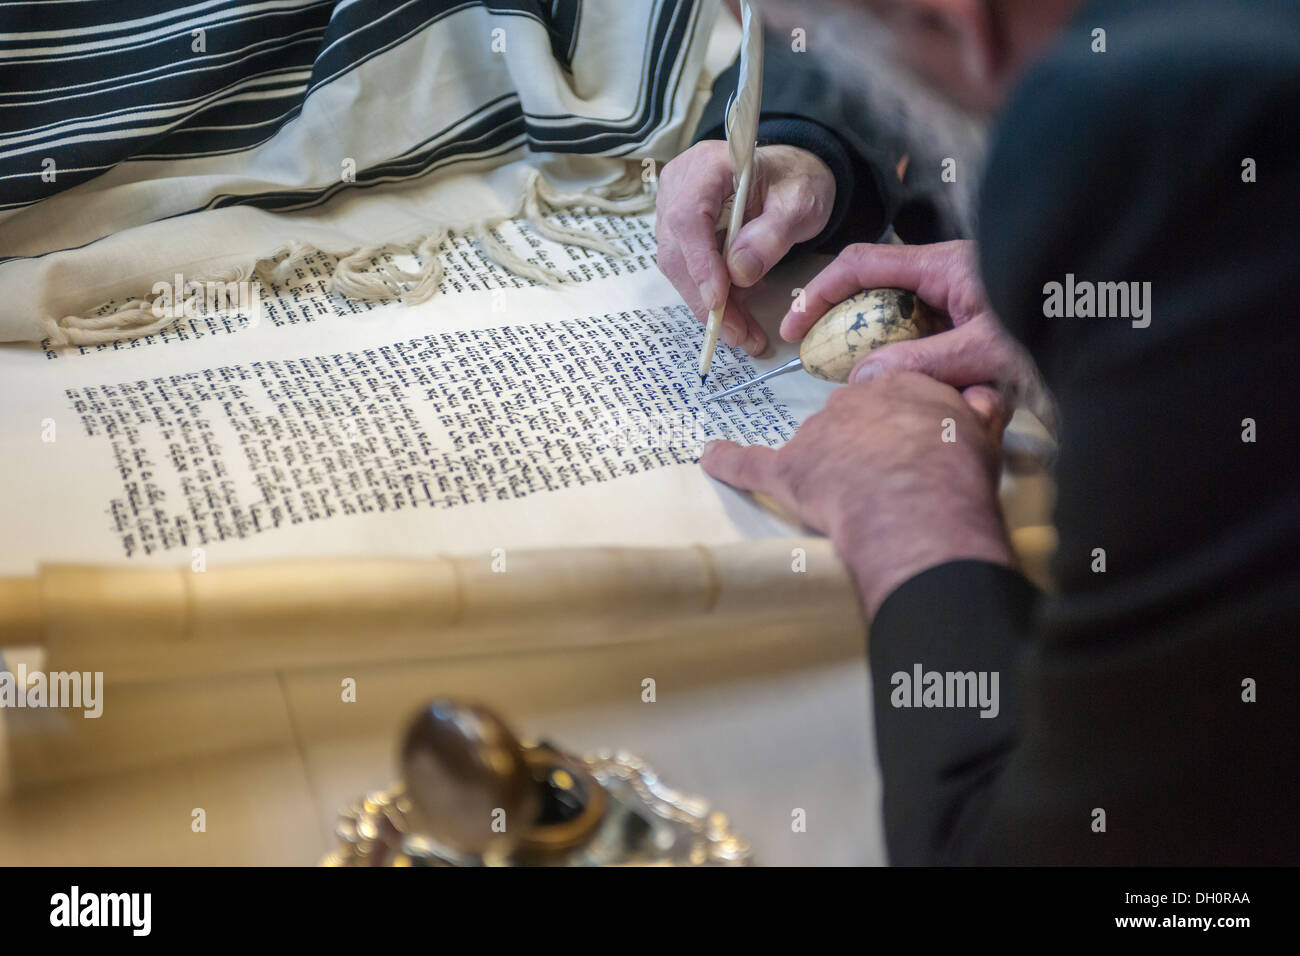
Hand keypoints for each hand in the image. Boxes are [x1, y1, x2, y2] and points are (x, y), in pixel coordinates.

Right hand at [656, 141, 835, 354]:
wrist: (790, 177)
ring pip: (679, 268)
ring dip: (710, 306)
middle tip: (739, 336)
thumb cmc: (796, 181)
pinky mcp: (680, 234)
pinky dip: (713, 298)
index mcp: (706, 167)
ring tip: (745, 334)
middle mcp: (679, 187)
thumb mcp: (799, 202)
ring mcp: (673, 210)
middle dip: (707, 299)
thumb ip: (772, 233)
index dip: (700, 263)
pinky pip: (688, 271)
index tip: (719, 302)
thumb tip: (738, 273)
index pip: (688, 218)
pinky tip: (738, 313)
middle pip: (677, 251)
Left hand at [700, 372, 1015, 618]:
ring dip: (829, 468)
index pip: (894, 399)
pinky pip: (750, 462)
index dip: (904, 429)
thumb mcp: (983, 432)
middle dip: (867, 449)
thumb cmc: (954, 470)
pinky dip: (729, 460)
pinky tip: (710, 457)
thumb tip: (983, 399)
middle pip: (852, 422)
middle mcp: (853, 401)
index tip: (915, 449)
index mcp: (900, 385)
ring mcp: (817, 435)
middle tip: (893, 481)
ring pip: (816, 446)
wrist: (916, 499)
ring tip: (856, 501)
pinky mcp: (788, 471)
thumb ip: (975, 412)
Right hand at [781, 240, 1055, 432]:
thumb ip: (927, 364)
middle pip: (877, 291)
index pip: (862, 264)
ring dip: (882, 351)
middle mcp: (953, 276)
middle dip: (846, 325)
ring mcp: (965, 299)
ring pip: (903, 320)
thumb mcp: (991, 351)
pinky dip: (913, 362)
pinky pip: (930, 339)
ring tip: (868, 385)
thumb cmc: (1065, 325)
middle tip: (824, 363)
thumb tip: (867, 378)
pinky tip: (914, 390)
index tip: (795, 327)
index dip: (819, 292)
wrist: (1121, 325)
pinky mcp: (978, 322)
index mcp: (947, 265)